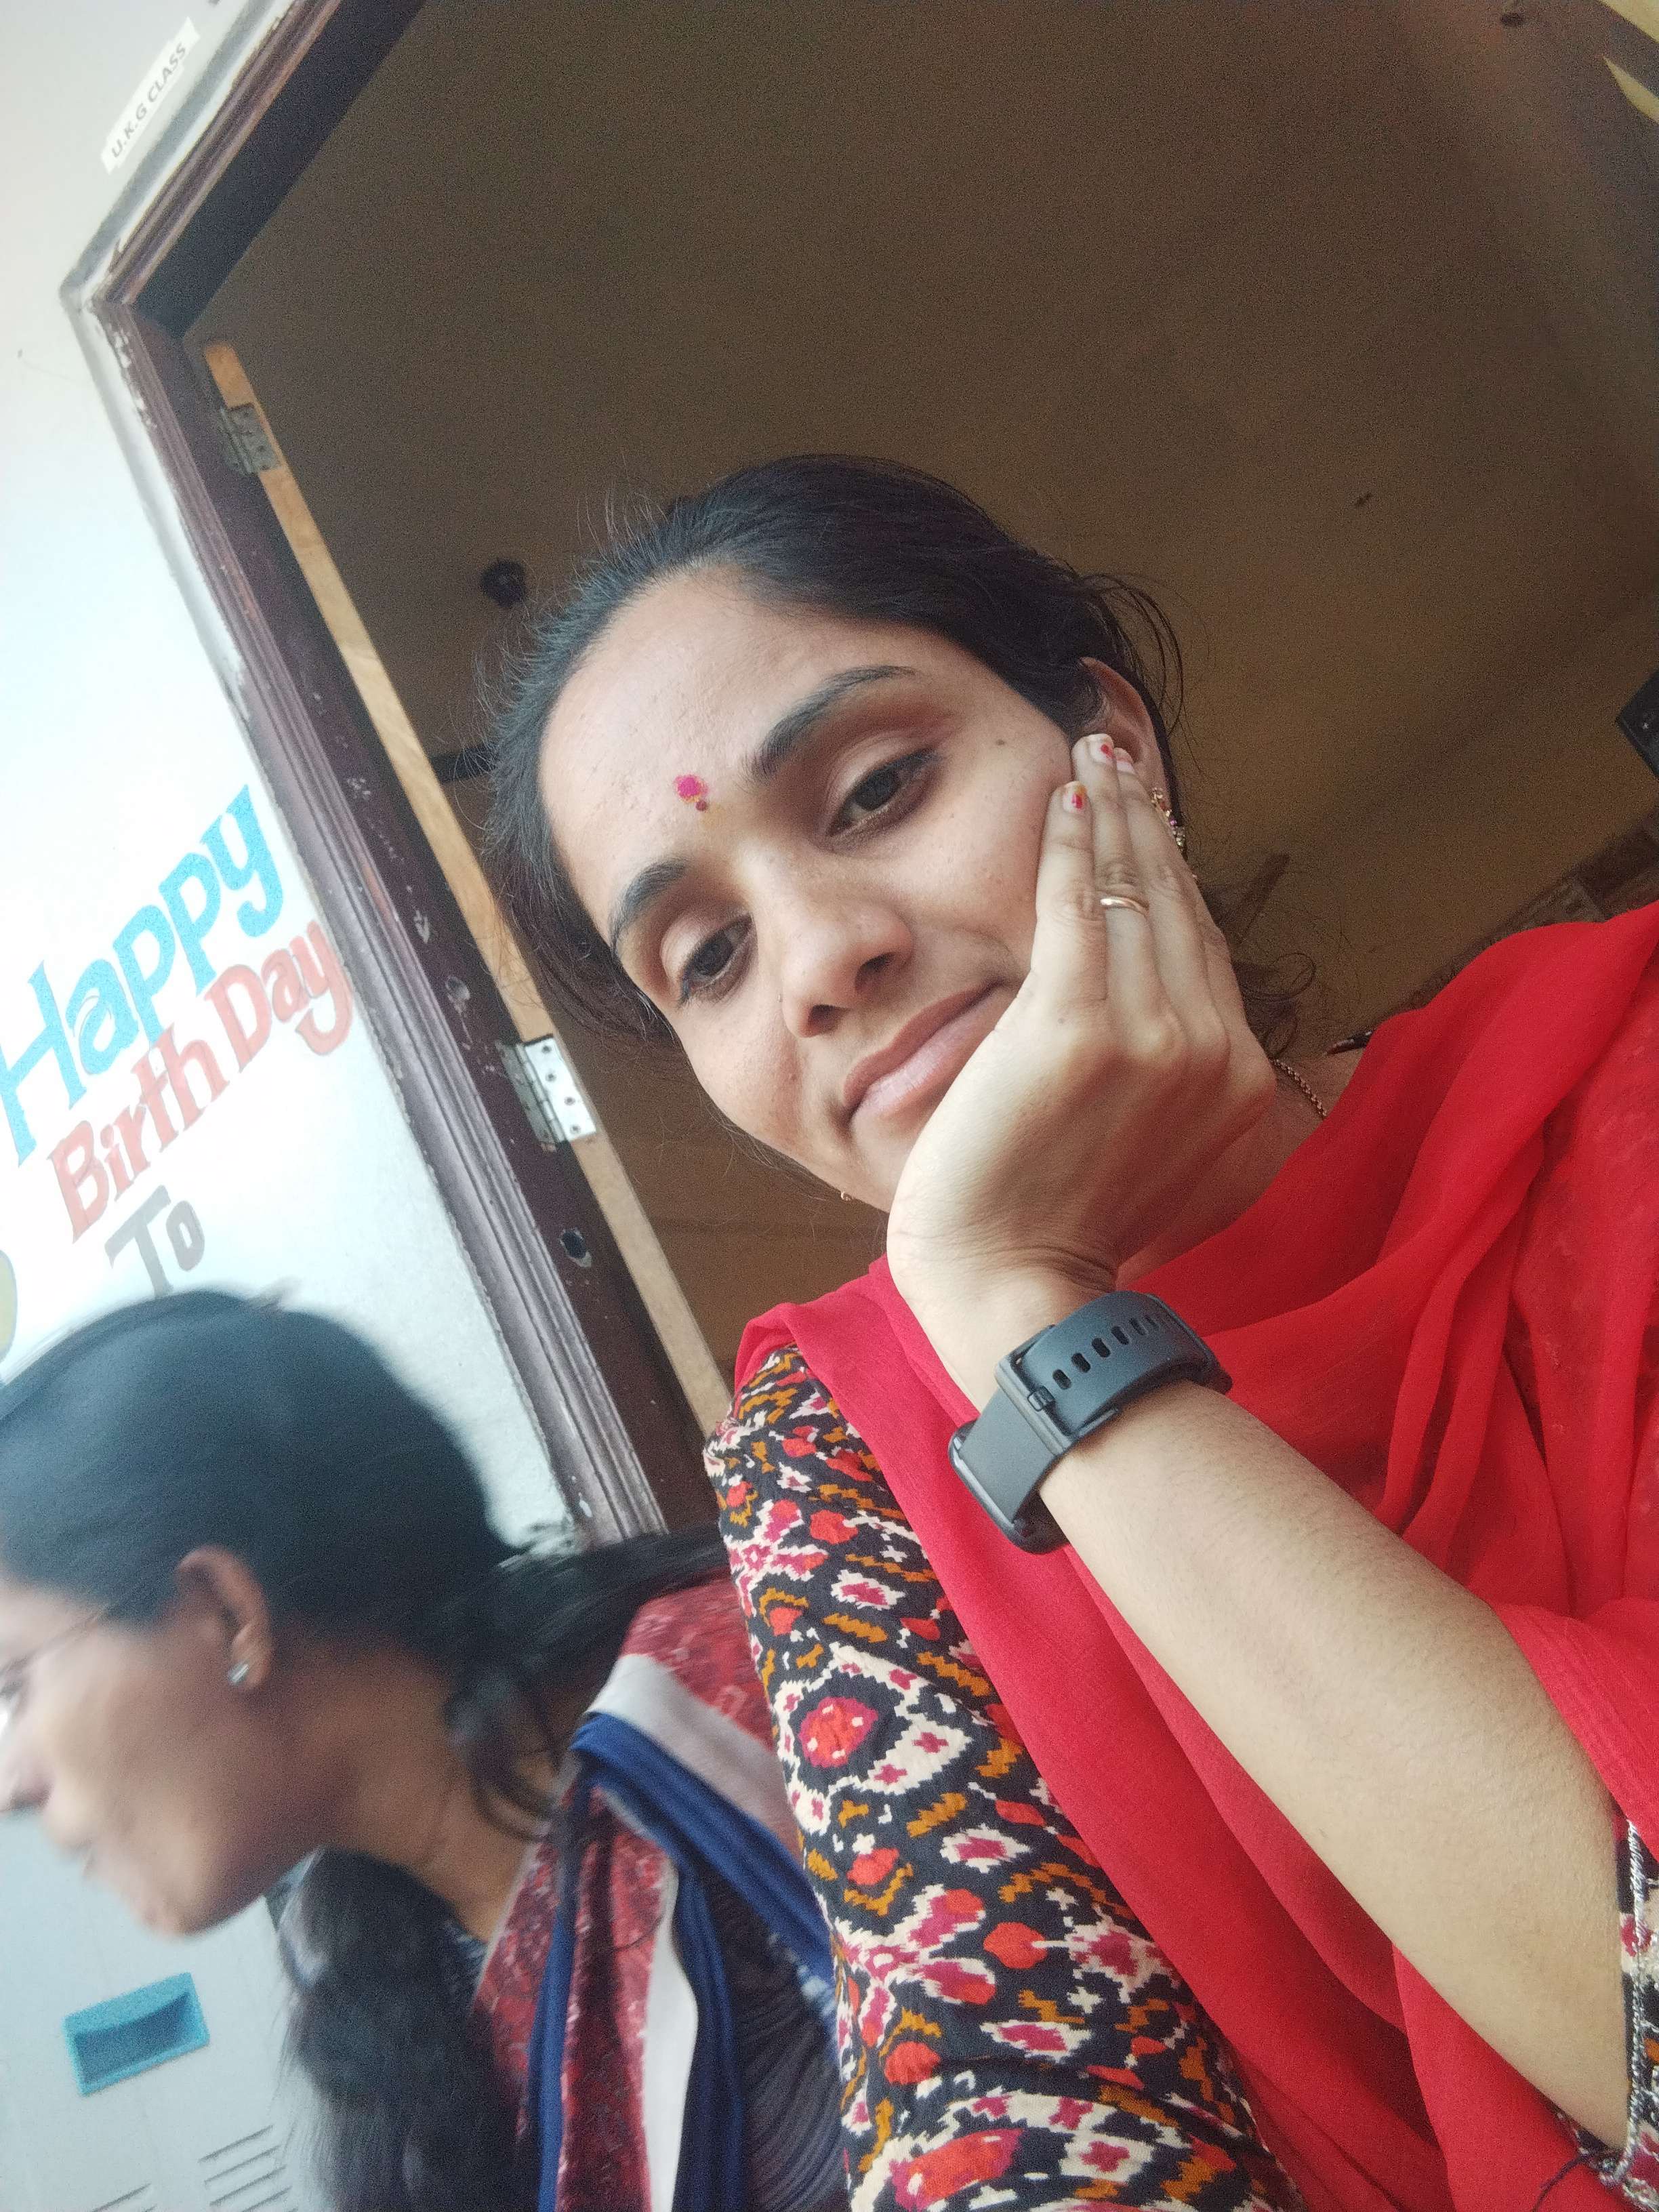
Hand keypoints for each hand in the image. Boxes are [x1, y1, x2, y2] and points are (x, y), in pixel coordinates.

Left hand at [885, 734, 1274, 1396]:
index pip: (1202, 950)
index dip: (1175, 875)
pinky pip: (1076, 907)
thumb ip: (1164, 1087)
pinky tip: (1064, 797)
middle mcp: (1213, 1051)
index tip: (1152, 817)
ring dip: (1110, 813)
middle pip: (1178, 909)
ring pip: (1132, 896)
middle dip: (1146, 823)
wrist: (1015, 1294)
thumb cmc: (1058, 1239)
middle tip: (1120, 752)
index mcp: (1237, 1085)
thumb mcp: (1150, 1160)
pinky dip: (1070, 845)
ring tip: (1091, 754)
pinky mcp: (1079, 1023)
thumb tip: (1145, 1024)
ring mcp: (1153, 1034)